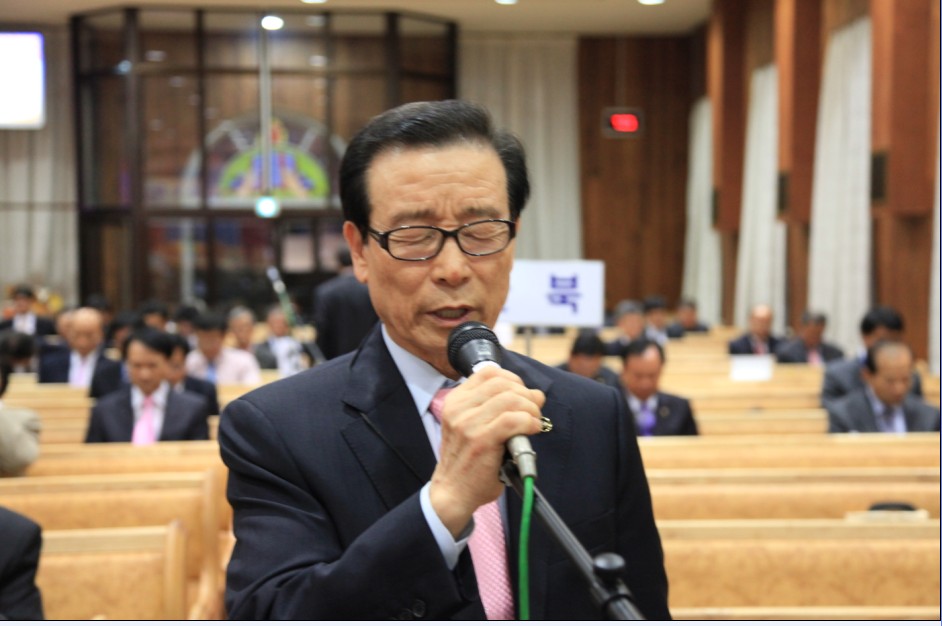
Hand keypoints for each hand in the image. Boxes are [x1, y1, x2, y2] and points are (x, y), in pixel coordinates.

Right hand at [428, 366, 544, 537]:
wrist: (453, 492)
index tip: (523, 394)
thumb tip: (536, 393)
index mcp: (455, 401)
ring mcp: (468, 424)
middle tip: (534, 410)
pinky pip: (514, 420)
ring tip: (534, 422)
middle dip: (526, 394)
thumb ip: (497, 407)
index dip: (513, 379)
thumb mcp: (471, 426)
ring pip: (511, 399)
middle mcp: (459, 409)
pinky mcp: (481, 440)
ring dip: (531, 409)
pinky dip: (530, 422)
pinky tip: (532, 430)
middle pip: (503, 383)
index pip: (489, 372)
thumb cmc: (467, 461)